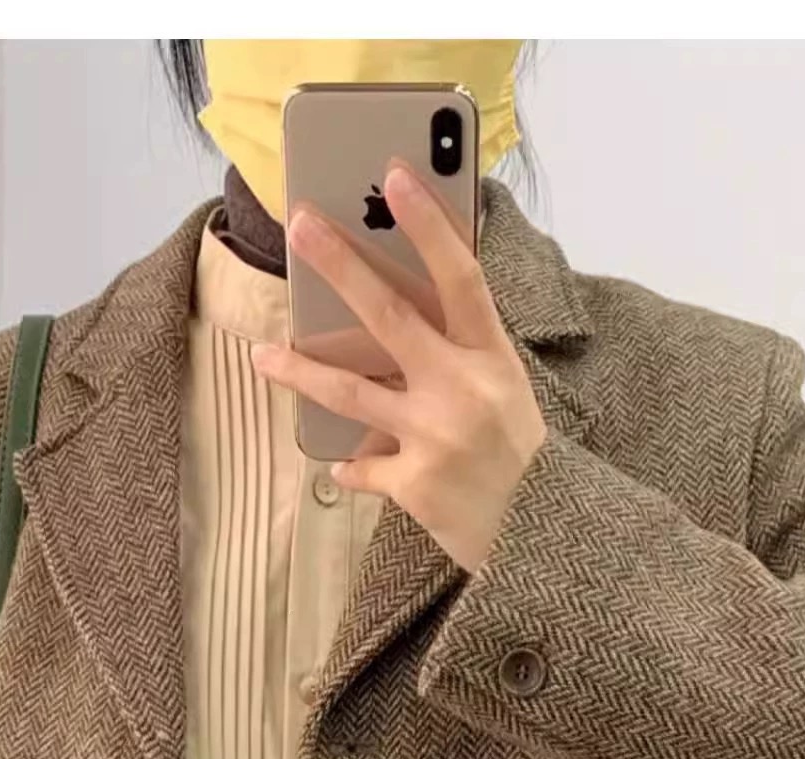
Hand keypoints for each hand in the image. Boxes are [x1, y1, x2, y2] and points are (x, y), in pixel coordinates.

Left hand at [250, 161, 547, 573]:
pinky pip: (363, 467)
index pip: (460, 277)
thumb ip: (461, 354)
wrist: (543, 536)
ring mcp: (433, 436)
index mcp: (491, 357)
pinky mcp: (412, 484)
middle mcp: (461, 389)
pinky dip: (353, 467)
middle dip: (341, 266)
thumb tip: (397, 323)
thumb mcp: (506, 391)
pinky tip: (343, 465)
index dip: (428, 225)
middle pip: (389, 316)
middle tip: (300, 226)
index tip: (397, 175)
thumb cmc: (521, 456)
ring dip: (300, 371)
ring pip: (350, 392)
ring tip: (262, 355)